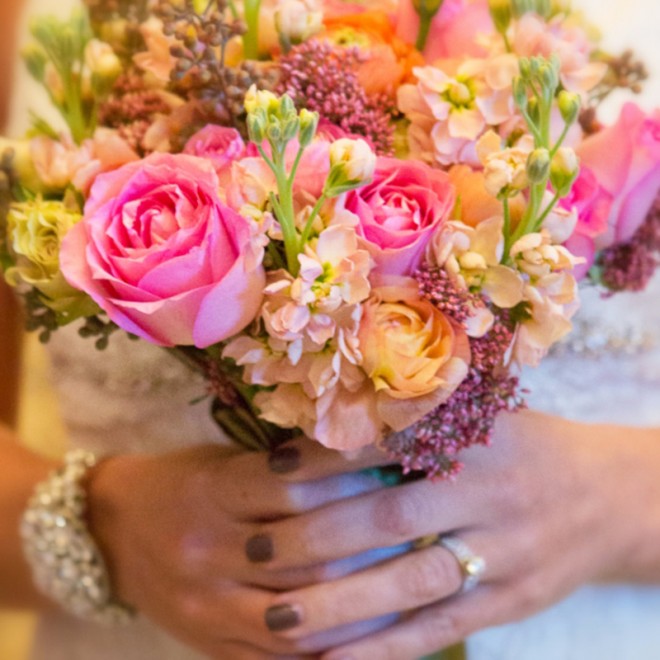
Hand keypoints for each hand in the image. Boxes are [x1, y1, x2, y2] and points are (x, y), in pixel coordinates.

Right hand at [86, 440, 399, 658]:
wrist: (117, 531)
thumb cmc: (184, 482)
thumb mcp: (222, 460)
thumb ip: (283, 466)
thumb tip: (366, 454)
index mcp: (211, 494)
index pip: (294, 483)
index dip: (352, 470)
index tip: (401, 459)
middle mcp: (208, 553)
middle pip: (309, 552)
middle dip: (376, 536)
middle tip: (429, 518)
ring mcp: (210, 609)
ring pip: (306, 616)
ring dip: (371, 599)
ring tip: (423, 575)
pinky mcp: (215, 648)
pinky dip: (340, 650)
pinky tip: (384, 631)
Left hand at [250, 410, 659, 659]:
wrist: (608, 496)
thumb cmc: (526, 447)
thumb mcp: (484, 414)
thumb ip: (419, 417)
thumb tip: (334, 418)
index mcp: (477, 436)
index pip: (388, 446)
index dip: (329, 456)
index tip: (272, 467)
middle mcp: (490, 493)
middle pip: (391, 519)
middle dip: (318, 536)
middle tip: (256, 548)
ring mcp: (505, 553)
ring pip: (411, 583)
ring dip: (340, 604)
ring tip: (278, 619)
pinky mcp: (511, 600)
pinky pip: (441, 629)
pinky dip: (385, 649)